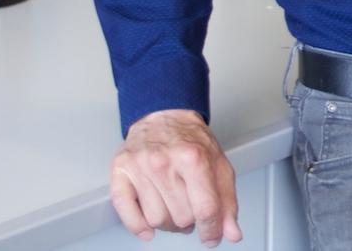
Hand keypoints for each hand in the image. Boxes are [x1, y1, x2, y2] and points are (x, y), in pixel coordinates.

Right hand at [109, 109, 242, 245]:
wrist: (165, 115)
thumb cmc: (192, 140)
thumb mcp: (219, 164)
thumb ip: (227, 201)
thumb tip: (232, 233)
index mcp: (193, 158)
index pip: (206, 209)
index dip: (212, 230)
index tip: (211, 236)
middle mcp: (165, 161)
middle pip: (182, 217)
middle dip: (190, 221)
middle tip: (190, 211)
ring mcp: (140, 167)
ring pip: (157, 220)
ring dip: (168, 224)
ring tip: (173, 209)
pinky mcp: (120, 171)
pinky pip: (126, 212)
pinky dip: (138, 227)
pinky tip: (148, 227)